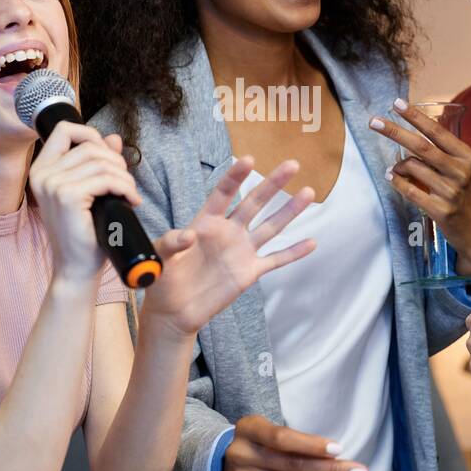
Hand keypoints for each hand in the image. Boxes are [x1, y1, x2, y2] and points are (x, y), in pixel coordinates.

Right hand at [28, 122, 140, 281]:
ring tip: (130, 194)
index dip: (92, 135)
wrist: (77, 268)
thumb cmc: (84, 232)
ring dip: (124, 177)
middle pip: (89, 145)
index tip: (109, 158)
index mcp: (41, 170)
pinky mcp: (68, 197)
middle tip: (125, 183)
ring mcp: (52, 185)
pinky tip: (131, 200)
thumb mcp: (91, 192)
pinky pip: (106, 179)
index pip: (64, 129)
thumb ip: (99, 163)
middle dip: (116, 161)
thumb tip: (114, 138)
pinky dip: (125, 187)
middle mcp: (41, 174)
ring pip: (101, 162)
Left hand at [141, 157, 315, 336]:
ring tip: (309, 193)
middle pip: (255, 202)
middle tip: (292, 164)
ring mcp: (241, 251)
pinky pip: (275, 260)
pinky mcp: (249, 272)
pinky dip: (293, 253)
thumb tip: (188, 235)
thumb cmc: (162, 279)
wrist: (173, 311)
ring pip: (271, 227)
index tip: (249, 159)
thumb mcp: (159, 256)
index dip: (236, 176)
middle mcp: (228, 231)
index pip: (223, 193)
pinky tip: (312, 243)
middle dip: (273, 183)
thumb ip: (171, 242)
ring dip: (290, 211)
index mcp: (205, 222)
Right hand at [221, 415, 368, 470]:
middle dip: (327, 468)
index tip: (337, 450)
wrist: (229, 467)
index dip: (311, 445)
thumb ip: (305, 447)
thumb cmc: (264, 447)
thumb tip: (340, 460)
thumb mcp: (279, 436)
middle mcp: (239, 452)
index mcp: (249, 427)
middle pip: (292, 463)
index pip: (282, 437)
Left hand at [370, 99, 470, 275]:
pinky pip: (410, 191)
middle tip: (374, 122)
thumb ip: (448, 151)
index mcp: (467, 157)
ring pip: (412, 168)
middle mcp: (460, 172)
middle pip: (421, 146)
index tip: (397, 104)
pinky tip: (392, 177)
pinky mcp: (440, 210)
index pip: (437, 132)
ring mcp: (450, 192)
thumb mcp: (468, 168)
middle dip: (395, 131)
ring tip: (395, 168)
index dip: (416, 116)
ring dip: (397, 165)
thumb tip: (422, 129)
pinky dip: (397, 182)